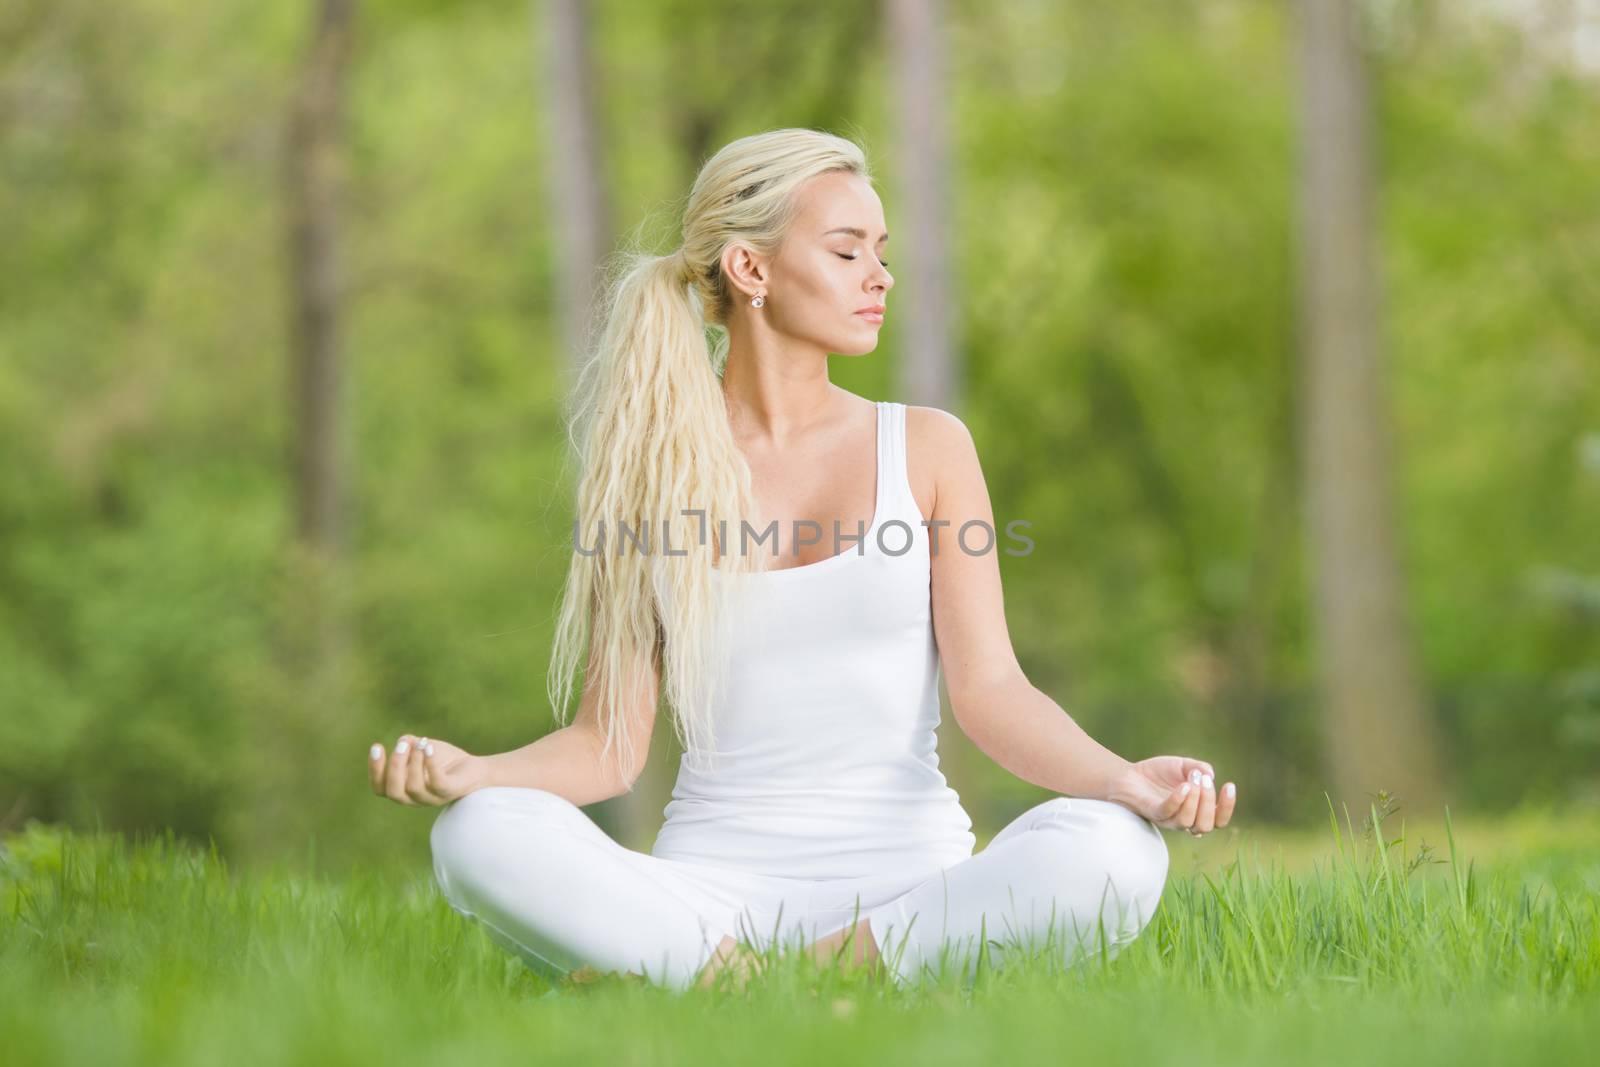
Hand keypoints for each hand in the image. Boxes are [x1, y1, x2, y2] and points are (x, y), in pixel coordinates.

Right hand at [367, 734, 487, 806]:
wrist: (476, 769)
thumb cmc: (444, 760)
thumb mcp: (421, 748)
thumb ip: (409, 744)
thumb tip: (403, 741)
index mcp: (403, 789)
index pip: (380, 788)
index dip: (375, 770)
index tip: (376, 746)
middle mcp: (415, 798)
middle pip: (394, 791)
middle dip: (394, 767)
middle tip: (402, 746)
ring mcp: (432, 798)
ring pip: (414, 787)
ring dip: (414, 762)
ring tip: (420, 743)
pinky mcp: (449, 792)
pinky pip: (437, 783)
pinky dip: (430, 764)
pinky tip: (428, 747)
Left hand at [1107, 755, 1236, 836]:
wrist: (1129, 774)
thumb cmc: (1158, 773)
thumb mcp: (1182, 765)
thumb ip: (1199, 768)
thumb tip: (1211, 774)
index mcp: (1196, 811)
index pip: (1219, 820)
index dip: (1227, 806)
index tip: (1229, 785)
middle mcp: (1184, 819)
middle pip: (1206, 825)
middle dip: (1209, 802)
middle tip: (1203, 780)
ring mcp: (1167, 819)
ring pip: (1187, 822)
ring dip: (1194, 800)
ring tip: (1191, 780)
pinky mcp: (1152, 813)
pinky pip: (1167, 812)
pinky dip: (1177, 800)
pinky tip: (1182, 786)